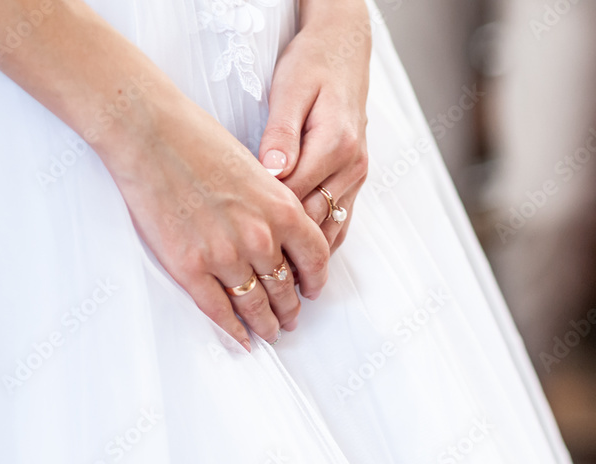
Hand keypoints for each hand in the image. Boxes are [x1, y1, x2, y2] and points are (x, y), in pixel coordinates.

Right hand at [107, 94, 330, 349]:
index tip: (312, 291)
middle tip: (290, 319)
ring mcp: (224, 256)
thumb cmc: (196, 139)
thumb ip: (271, 205)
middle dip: (290, 308)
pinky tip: (240, 337)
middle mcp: (259, 237)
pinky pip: (218, 310)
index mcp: (281, 207)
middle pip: (285, 287)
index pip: (315, 257)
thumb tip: (276, 232)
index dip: (316, 280)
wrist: (150, 135)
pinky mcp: (189, 267)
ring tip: (268, 332)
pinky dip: (232, 329)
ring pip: (255, 304)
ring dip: (265, 323)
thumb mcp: (254, 169)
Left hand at [258, 0, 371, 253]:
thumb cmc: (312, 65)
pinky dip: (320, 245)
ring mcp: (357, 175)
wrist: (343, 49)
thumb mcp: (289, 91)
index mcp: (336, 145)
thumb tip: (271, 171)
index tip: (238, 244)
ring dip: (305, 257)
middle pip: (312, 223)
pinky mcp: (355, 179)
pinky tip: (297, 262)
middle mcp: (352, 165)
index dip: (266, 226)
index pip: (294, 199)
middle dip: (283, 251)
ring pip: (330, 229)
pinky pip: (340, 223)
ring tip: (274, 283)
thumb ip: (280, 134)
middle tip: (250, 275)